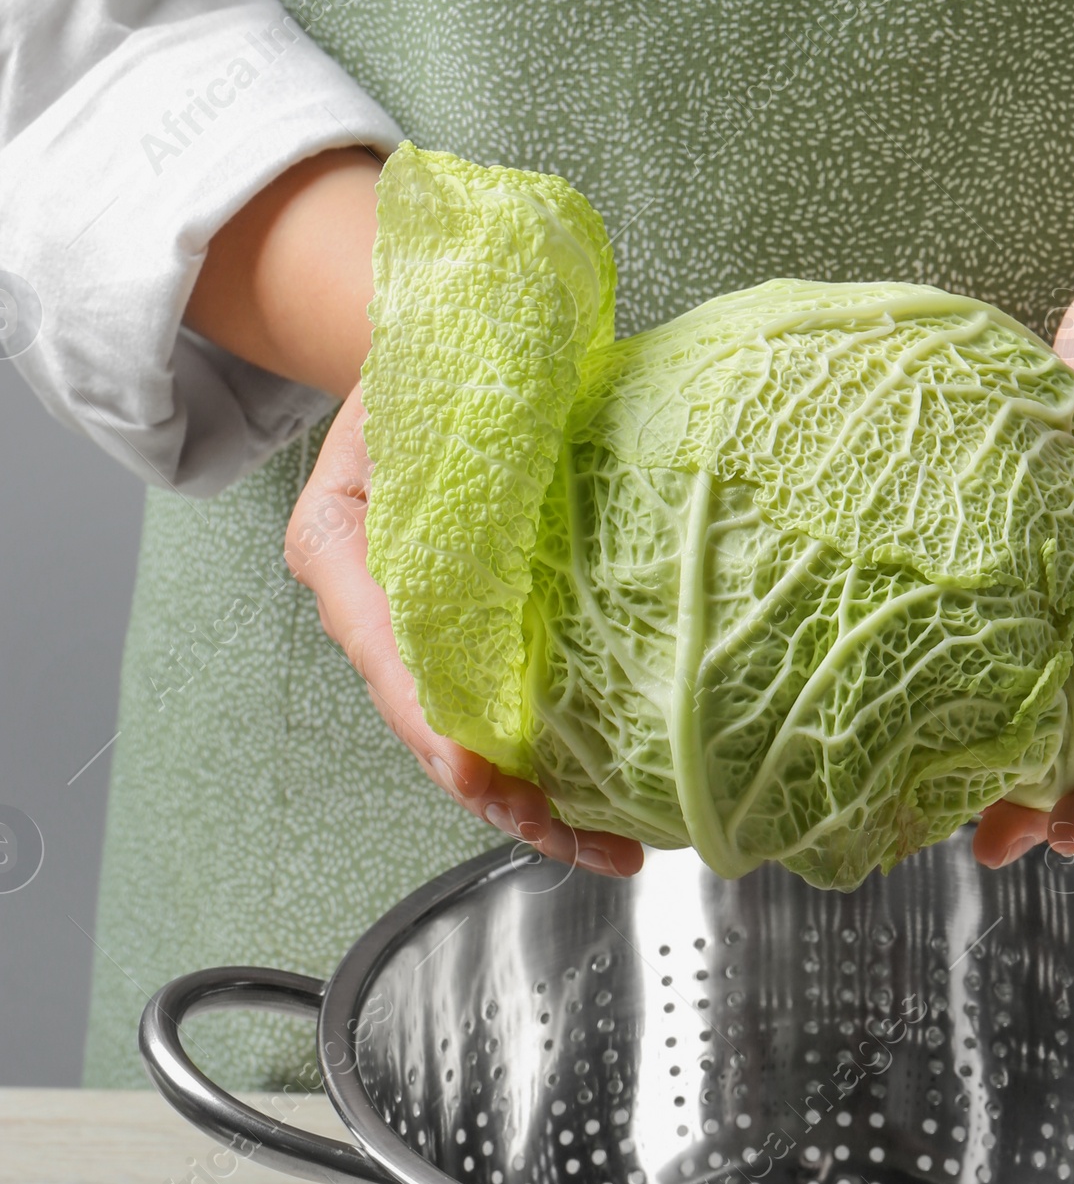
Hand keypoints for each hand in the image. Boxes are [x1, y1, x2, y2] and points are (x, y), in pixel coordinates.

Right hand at [190, 147, 642, 876]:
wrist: (425, 338)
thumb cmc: (427, 353)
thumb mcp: (426, 377)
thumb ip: (462, 424)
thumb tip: (536, 443)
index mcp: (342, 547)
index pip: (390, 655)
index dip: (439, 724)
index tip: (485, 771)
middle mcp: (373, 606)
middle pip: (434, 725)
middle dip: (506, 796)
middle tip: (583, 839)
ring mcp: (422, 631)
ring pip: (473, 738)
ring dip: (540, 799)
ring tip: (617, 844)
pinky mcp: (475, 637)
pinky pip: (509, 713)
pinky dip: (558, 760)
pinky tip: (620, 798)